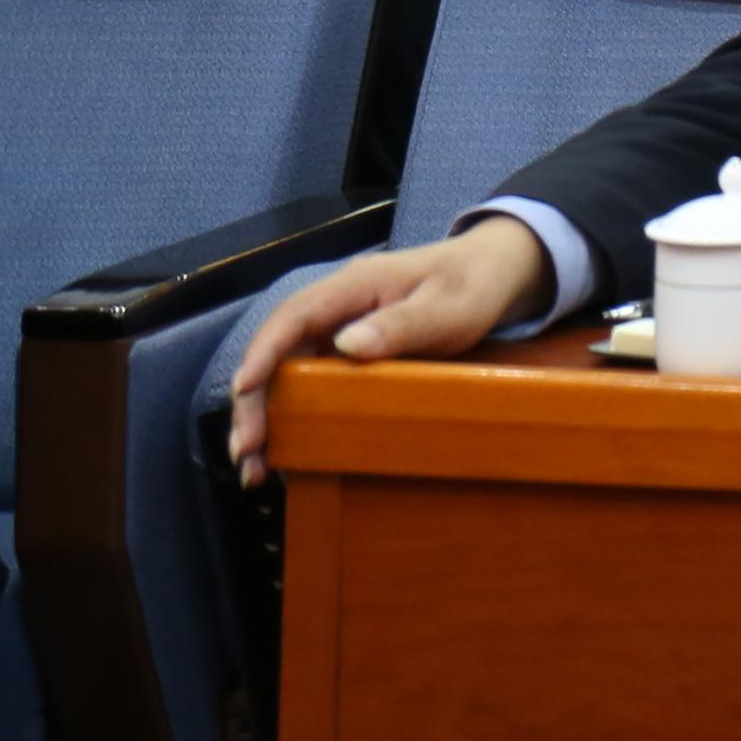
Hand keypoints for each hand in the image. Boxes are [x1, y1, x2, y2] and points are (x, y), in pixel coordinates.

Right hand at [226, 216, 557, 479]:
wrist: (496, 274)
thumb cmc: (474, 285)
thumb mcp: (448, 306)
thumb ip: (402, 324)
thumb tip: (346, 344)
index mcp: (354, 285)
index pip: (294, 315)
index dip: (264, 352)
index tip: (243, 389)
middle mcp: (337, 307)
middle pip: (280, 350)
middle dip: (255, 400)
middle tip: (247, 450)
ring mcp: (341, 329)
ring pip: (288, 371)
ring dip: (267, 415)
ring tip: (255, 466)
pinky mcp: (350, 352)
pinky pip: (311, 382)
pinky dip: (293, 416)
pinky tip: (287, 454)